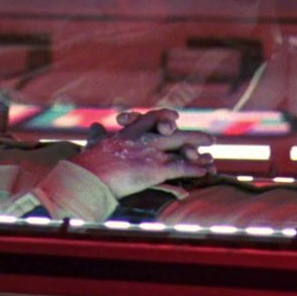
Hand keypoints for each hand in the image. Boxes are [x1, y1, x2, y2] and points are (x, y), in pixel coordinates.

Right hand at [75, 108, 214, 197]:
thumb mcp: (92, 144)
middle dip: (191, 135)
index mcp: (128, 133)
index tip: (174, 118)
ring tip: (211, 157)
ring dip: (197, 152)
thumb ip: (97, 135)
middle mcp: (142, 139)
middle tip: (208, 138)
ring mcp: (149, 153)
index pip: (150, 118)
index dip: (164, 117)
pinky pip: (180, 167)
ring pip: (181, 146)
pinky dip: (194, 169)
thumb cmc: (86, 165)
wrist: (85, 178)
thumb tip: (95, 126)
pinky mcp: (154, 169)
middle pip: (171, 132)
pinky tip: (205, 172)